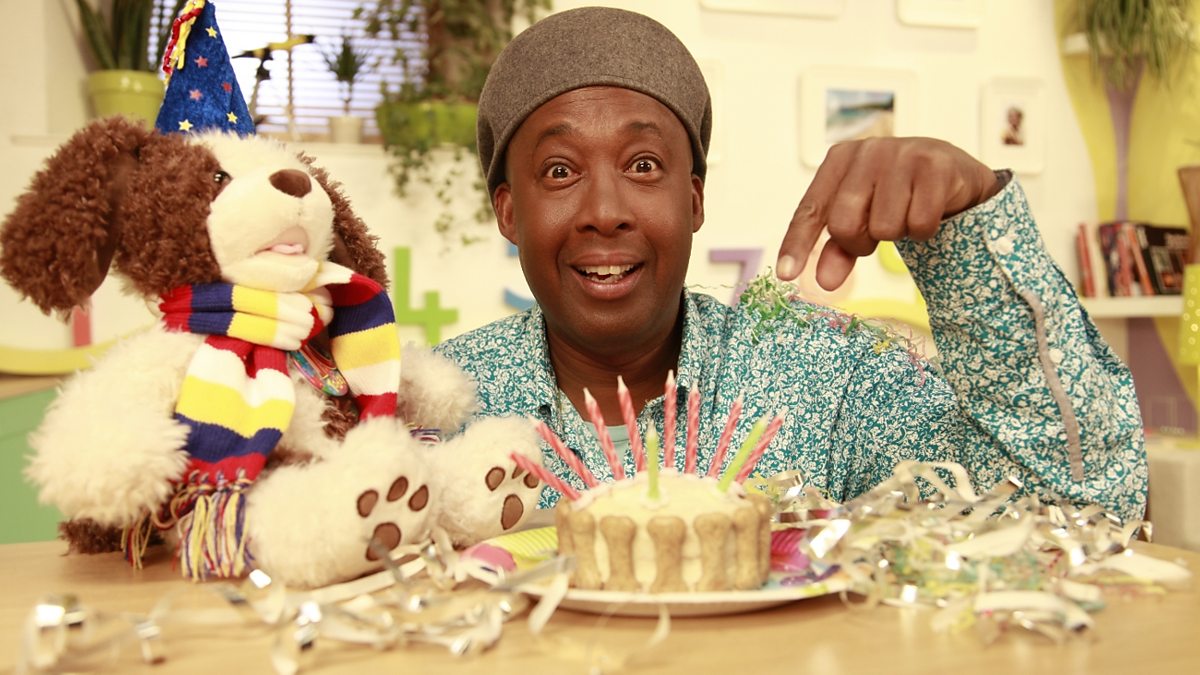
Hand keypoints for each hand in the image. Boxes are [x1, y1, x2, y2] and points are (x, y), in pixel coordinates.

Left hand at [775, 137, 999, 289]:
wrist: (955, 173)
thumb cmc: (899, 195)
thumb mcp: (863, 218)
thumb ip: (839, 249)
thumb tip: (824, 282)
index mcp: (840, 159)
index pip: (811, 209)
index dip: (797, 244)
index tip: (786, 274)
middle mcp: (867, 151)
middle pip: (844, 224)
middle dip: (860, 243)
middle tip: (877, 233)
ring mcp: (902, 154)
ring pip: (884, 228)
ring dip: (898, 234)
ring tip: (906, 214)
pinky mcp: (935, 166)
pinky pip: (918, 223)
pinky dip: (924, 230)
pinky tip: (929, 211)